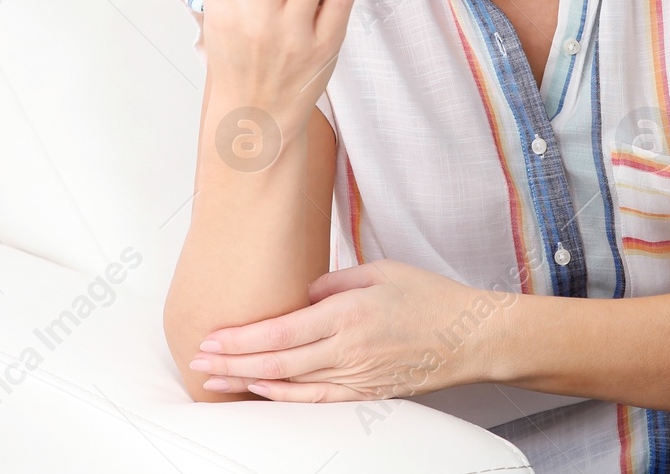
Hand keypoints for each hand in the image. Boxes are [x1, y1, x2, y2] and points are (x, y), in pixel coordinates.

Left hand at [185, 260, 509, 401]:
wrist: (471, 337)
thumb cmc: (429, 297)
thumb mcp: (380, 271)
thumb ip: (333, 281)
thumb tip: (301, 295)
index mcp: (350, 313)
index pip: (282, 330)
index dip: (241, 337)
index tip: (212, 336)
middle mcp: (349, 349)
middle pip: (277, 360)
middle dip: (232, 361)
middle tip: (198, 360)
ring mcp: (358, 376)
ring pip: (291, 384)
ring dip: (248, 381)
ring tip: (214, 380)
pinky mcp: (367, 392)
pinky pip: (316, 400)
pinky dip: (283, 397)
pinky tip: (260, 391)